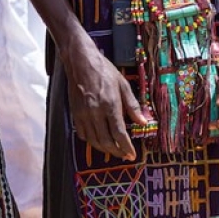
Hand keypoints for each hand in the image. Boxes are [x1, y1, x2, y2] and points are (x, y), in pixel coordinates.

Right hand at [61, 32, 146, 159]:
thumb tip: (143, 122)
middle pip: (106, 141)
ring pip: (94, 140)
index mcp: (110, 105)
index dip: (126, 147)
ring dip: (104, 149)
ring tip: (113, 150)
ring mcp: (83, 114)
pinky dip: (91, 141)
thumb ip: (133, 105)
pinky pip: (83, 134)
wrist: (80, 62)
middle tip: (124, 155)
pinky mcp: (75, 113)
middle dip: (117, 151)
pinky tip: (98, 141)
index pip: (119, 133)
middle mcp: (95, 112)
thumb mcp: (123, 85)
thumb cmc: (104, 70)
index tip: (132, 154)